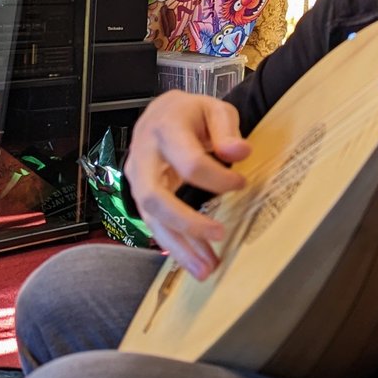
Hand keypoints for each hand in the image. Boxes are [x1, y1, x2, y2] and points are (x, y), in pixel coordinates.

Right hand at [124, 91, 250, 278]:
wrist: (162, 113)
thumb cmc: (192, 113)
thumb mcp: (214, 109)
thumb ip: (226, 130)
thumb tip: (240, 152)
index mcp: (164, 129)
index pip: (190, 162)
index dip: (218, 178)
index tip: (241, 183)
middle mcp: (143, 156)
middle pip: (157, 197)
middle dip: (187, 222)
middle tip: (219, 236)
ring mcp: (136, 178)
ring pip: (151, 218)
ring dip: (179, 246)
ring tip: (206, 269)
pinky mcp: (139, 195)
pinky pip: (154, 224)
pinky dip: (175, 245)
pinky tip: (195, 260)